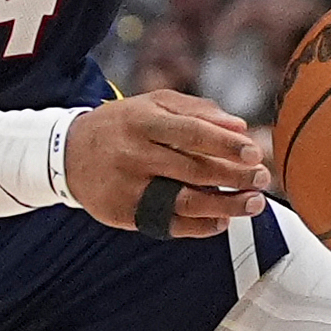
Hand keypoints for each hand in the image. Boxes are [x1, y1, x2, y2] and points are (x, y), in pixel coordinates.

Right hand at [65, 91, 271, 238]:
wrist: (68, 154)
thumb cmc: (121, 125)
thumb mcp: (151, 105)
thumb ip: (196, 111)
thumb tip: (239, 127)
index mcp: (142, 121)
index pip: (192, 133)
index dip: (226, 144)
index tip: (254, 152)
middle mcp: (134, 154)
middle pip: (195, 170)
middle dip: (235, 176)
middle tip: (262, 178)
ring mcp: (130, 186)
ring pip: (187, 201)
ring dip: (227, 206)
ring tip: (253, 203)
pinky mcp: (126, 213)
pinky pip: (171, 225)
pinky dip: (201, 226)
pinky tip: (222, 221)